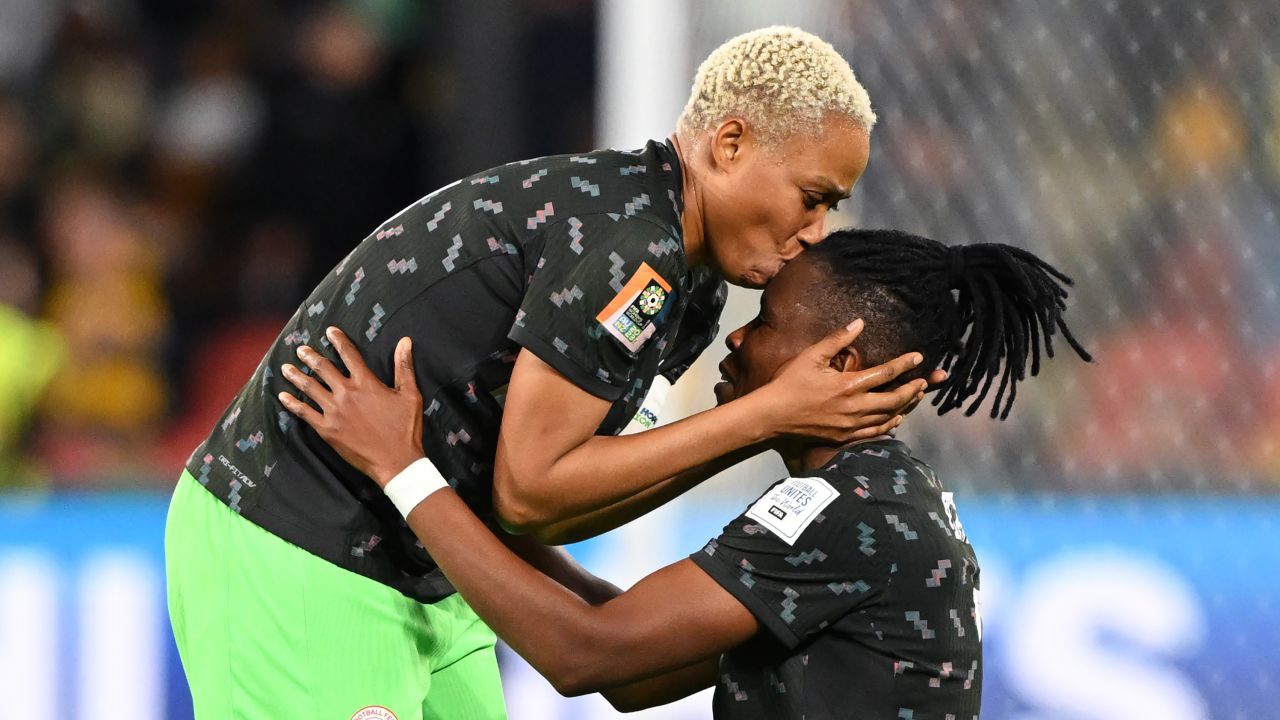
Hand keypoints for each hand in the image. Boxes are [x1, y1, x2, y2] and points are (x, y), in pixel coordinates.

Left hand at [278, 327, 425, 486]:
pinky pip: (304, 413)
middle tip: (301, 349)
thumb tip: (405, 341)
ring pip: (309, 388)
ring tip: (286, 368)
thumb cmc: (405, 428)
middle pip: (323, 368)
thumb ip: (404, 366)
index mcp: (366, 383)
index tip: (330, 331)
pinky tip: (283, 397)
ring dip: (296, 376)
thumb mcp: (410, 394)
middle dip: (310, 356)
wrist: (396, 461)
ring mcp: (334, 411)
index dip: (339, 340)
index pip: (349, 354)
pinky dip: (292, 404)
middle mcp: (346, 393)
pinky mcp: (327, 429)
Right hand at [752, 319, 936, 443]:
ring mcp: (850, 425)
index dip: (904, 365)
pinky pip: (874, 432)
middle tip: (923, 382)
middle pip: (894, 399)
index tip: (918, 358)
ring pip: (887, 417)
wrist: (772, 415)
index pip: (885, 373)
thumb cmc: (789, 383)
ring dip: (904, 406)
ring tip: (915, 397)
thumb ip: (837, 339)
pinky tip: (896, 419)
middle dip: (912, 390)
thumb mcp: (812, 355)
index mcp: (848, 385)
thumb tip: (859, 323)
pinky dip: (889, 425)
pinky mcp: (844, 436)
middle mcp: (854, 407)